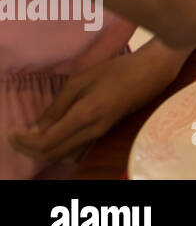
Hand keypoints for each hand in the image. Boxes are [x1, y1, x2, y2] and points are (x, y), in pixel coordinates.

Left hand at [8, 44, 180, 166]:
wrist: (152, 72)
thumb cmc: (118, 70)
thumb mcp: (82, 79)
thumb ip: (59, 104)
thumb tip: (38, 126)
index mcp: (85, 116)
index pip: (46, 142)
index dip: (24, 141)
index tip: (11, 130)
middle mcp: (92, 132)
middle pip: (52, 154)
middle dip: (28, 149)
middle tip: (14, 135)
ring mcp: (99, 134)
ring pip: (63, 155)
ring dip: (41, 151)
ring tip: (28, 136)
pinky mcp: (104, 132)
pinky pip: (74, 150)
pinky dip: (56, 149)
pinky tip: (51, 136)